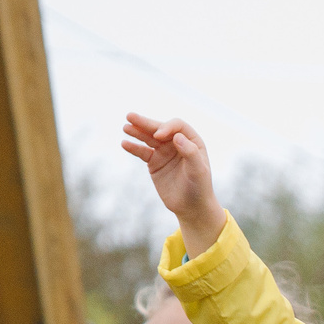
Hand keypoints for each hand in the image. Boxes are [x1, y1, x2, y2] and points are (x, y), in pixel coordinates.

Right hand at [122, 114, 227, 254]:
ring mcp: (164, 152)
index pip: (177, 126)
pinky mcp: (154, 162)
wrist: (191, 207)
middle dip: (146, 123)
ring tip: (125, 127)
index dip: (167, 127)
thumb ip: (190, 153)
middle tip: (130, 116)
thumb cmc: (199, 188)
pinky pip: (142, 152)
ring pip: (149, 138)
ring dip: (137, 132)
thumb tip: (177, 137)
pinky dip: (134, 148)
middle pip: (160, 128)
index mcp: (192, 141)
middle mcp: (177, 143)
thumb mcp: (198, 171)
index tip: (158, 136)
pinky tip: (124, 144)